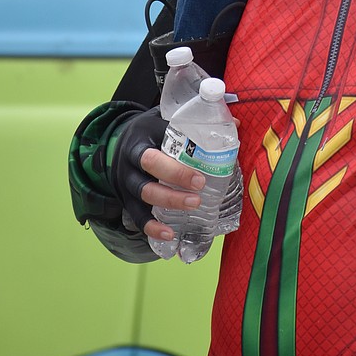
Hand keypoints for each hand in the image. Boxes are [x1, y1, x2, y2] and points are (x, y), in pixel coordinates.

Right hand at [109, 108, 203, 238]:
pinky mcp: (127, 200)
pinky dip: (152, 228)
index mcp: (142, 140)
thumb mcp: (165, 120)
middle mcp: (131, 162)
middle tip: (199, 191)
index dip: (176, 168)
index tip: (199, 176)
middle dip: (175, 183)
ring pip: (144, 195)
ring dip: (169, 202)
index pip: (155, 153)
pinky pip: (137, 217)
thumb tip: (235, 124)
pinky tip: (169, 235)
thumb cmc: (150, 132)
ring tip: (192, 207)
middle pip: (149, 173)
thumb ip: (194, 123)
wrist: (119, 143)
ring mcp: (127, 182)